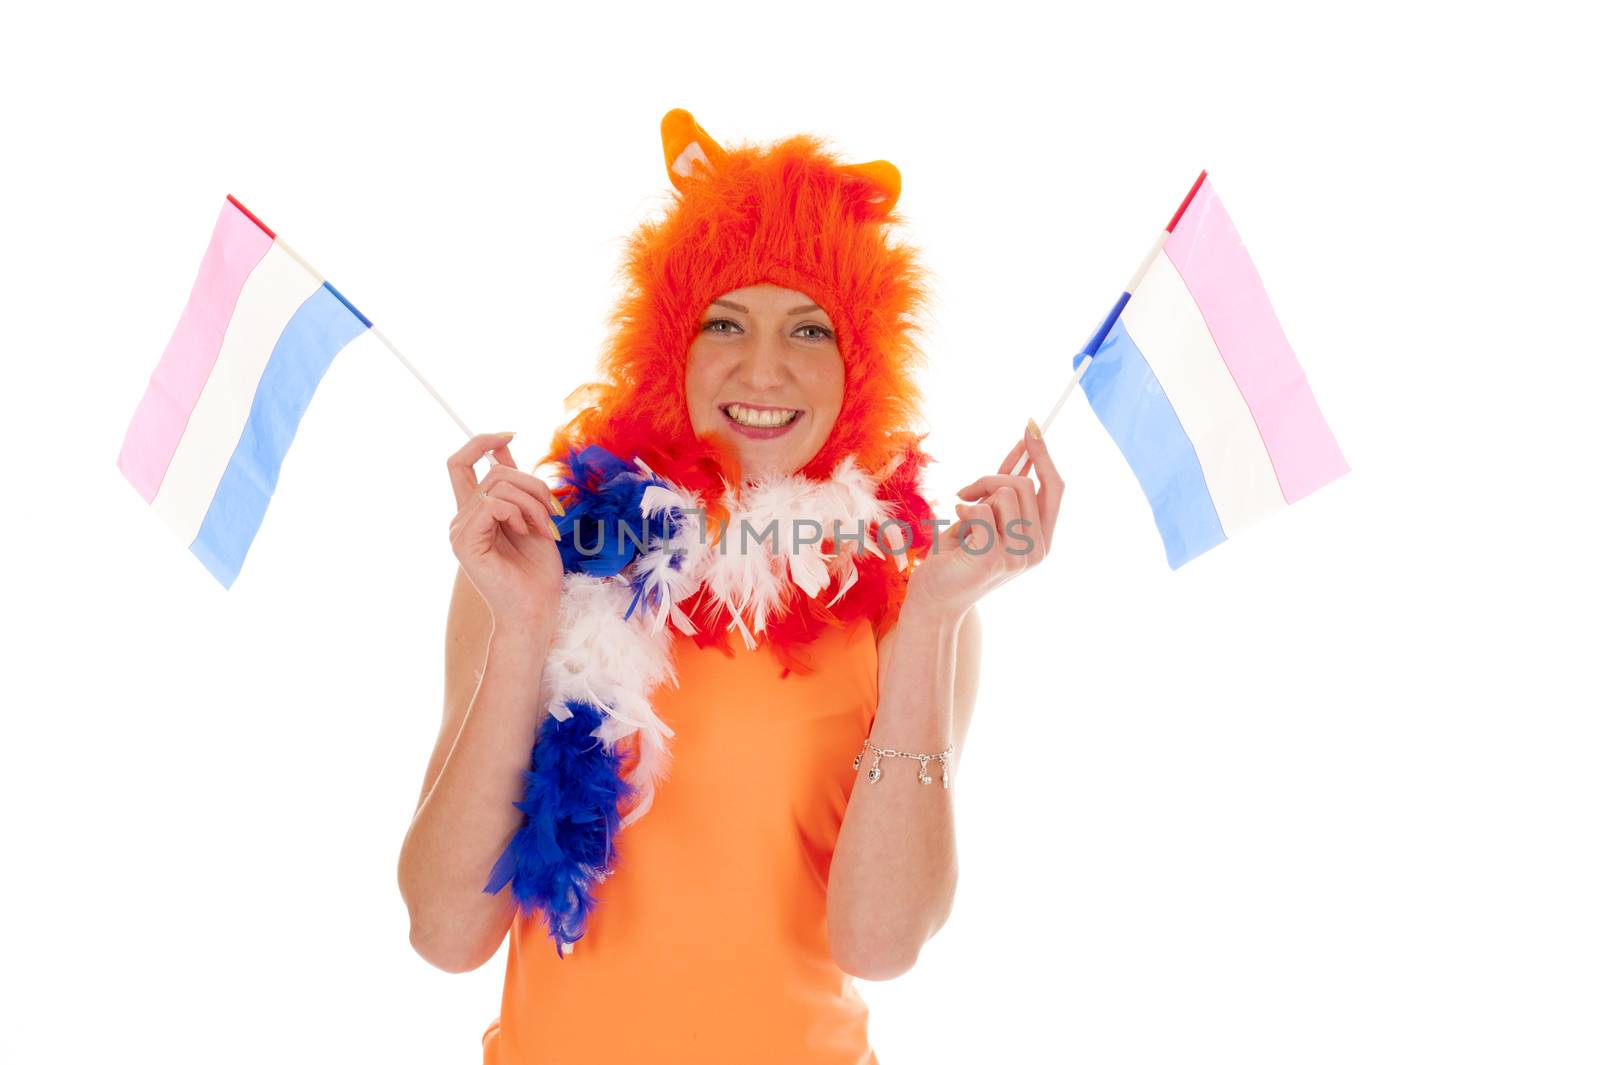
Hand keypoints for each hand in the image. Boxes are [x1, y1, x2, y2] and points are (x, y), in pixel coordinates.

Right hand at [446, 432, 564, 627]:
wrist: (535, 610)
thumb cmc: (537, 571)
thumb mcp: (531, 515)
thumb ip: (515, 484)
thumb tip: (503, 443)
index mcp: (475, 512)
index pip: (460, 463)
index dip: (481, 441)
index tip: (511, 433)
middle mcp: (461, 519)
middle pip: (493, 471)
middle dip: (532, 484)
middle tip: (553, 511)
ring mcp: (459, 531)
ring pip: (497, 485)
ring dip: (532, 502)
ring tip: (545, 528)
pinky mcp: (464, 543)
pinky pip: (492, 504)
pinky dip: (518, 513)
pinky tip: (527, 533)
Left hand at [904, 422, 1064, 615]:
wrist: (934, 599)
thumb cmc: (957, 556)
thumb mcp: (988, 516)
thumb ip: (1006, 488)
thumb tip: (1024, 445)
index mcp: (1042, 539)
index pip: (1055, 488)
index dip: (1044, 455)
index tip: (1031, 426)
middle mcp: (1037, 549)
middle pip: (1024, 484)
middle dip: (990, 478)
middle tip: (965, 493)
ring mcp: (1019, 555)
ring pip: (1004, 492)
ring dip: (976, 496)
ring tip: (962, 516)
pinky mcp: (994, 557)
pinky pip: (982, 509)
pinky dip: (965, 509)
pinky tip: (958, 524)